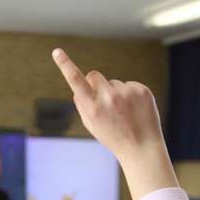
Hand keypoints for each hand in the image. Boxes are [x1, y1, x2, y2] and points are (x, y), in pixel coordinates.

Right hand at [52, 48, 175, 198]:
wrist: (142, 148)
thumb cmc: (113, 137)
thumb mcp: (92, 125)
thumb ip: (82, 104)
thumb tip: (78, 87)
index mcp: (93, 108)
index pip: (75, 81)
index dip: (65, 65)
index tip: (57, 51)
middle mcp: (109, 98)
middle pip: (94, 75)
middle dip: (95, 83)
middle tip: (104, 100)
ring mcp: (127, 93)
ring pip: (114, 82)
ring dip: (116, 93)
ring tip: (124, 113)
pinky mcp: (141, 90)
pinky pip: (129, 85)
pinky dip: (131, 95)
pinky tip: (135, 110)